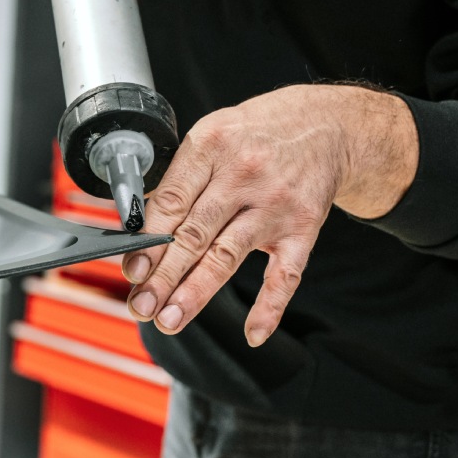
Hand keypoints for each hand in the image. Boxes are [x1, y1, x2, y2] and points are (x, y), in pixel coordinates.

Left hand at [121, 85, 417, 346]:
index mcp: (212, 147)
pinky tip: (253, 332)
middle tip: (141, 305)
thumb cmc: (256, 133)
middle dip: (163, 275)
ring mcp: (275, 205)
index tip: (131, 270)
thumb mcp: (211, 136)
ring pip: (228, 256)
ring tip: (170, 319)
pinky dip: (270, 306)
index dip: (148, 241)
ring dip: (196, 292)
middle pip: (195, 235)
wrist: (325, 124)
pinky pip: (286, 273)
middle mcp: (243, 176)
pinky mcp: (303, 227)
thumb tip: (141, 229)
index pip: (172, 202)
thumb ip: (180, 179)